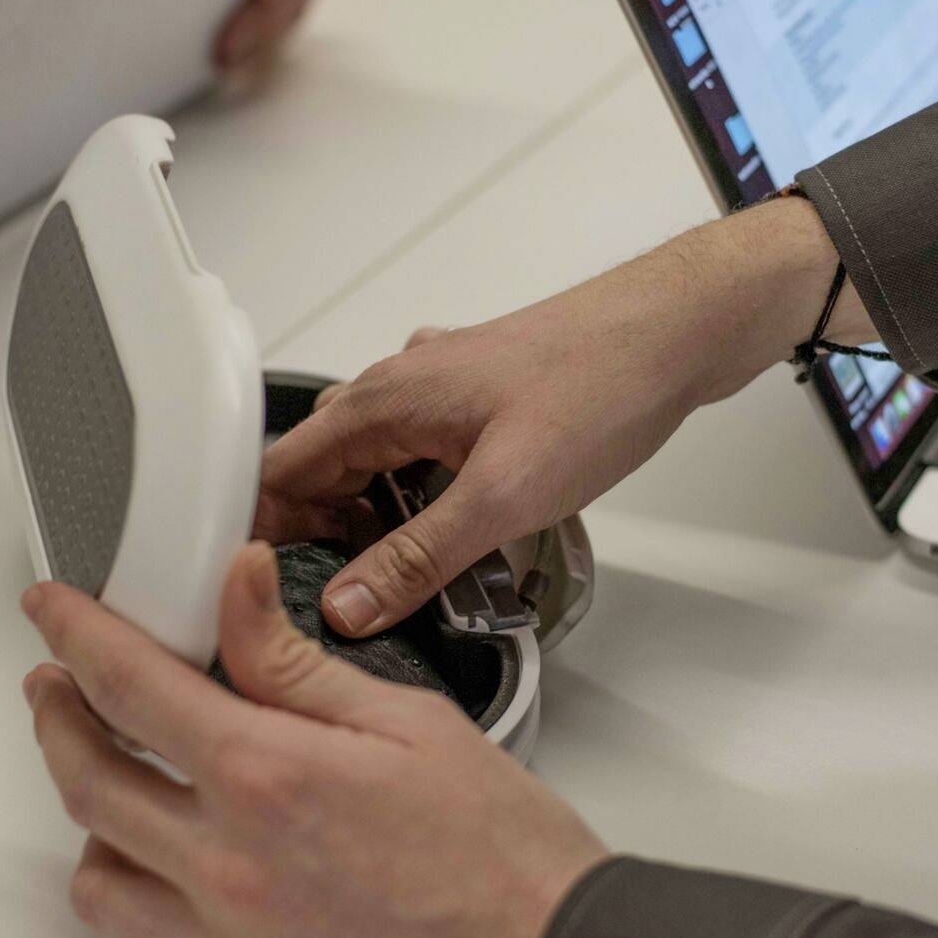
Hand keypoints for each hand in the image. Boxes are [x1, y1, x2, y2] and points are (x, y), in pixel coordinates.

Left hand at [21, 542, 608, 937]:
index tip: (53, 612)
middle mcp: (227, 864)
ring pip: (100, 881)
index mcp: (266, 776)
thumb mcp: (408, 724)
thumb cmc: (503, 861)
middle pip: (88, 780)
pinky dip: (141, 904)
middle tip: (57, 685)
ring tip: (111, 784)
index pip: (128, 685)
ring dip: (88, 820)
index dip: (75, 634)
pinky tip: (169, 877)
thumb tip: (234, 587)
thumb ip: (296, 660)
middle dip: (56, 717)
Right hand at [258, 193, 875, 635]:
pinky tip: (460, 533)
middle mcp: (398, 386)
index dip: (263, 535)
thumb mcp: (502, 496)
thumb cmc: (600, 386)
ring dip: (377, 522)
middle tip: (352, 602)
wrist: (674, 332)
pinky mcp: (476, 398)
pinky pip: (418, 454)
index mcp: (383, 401)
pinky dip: (419, 498)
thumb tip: (348, 604)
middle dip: (322, 540)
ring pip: (372, 465)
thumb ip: (417, 558)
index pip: (278, 472)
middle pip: (320, 472)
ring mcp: (437, 387)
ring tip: (409, 578)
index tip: (266, 590)